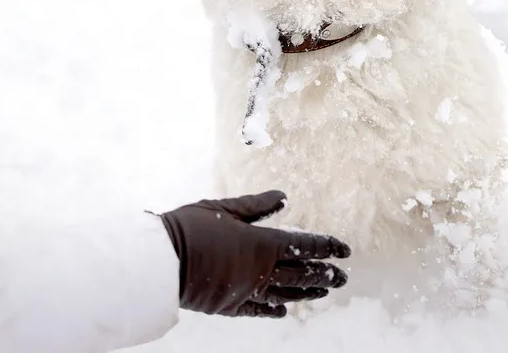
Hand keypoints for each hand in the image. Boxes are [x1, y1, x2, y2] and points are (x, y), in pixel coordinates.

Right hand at [158, 190, 350, 317]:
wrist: (161, 262)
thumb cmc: (191, 227)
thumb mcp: (225, 208)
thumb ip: (256, 205)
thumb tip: (283, 197)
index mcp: (264, 243)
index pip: (306, 245)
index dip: (328, 247)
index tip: (345, 250)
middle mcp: (262, 270)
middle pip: (302, 273)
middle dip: (325, 273)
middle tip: (343, 276)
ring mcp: (248, 291)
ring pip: (287, 293)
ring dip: (308, 293)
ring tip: (324, 292)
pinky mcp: (231, 305)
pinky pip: (259, 310)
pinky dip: (274, 310)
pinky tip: (285, 311)